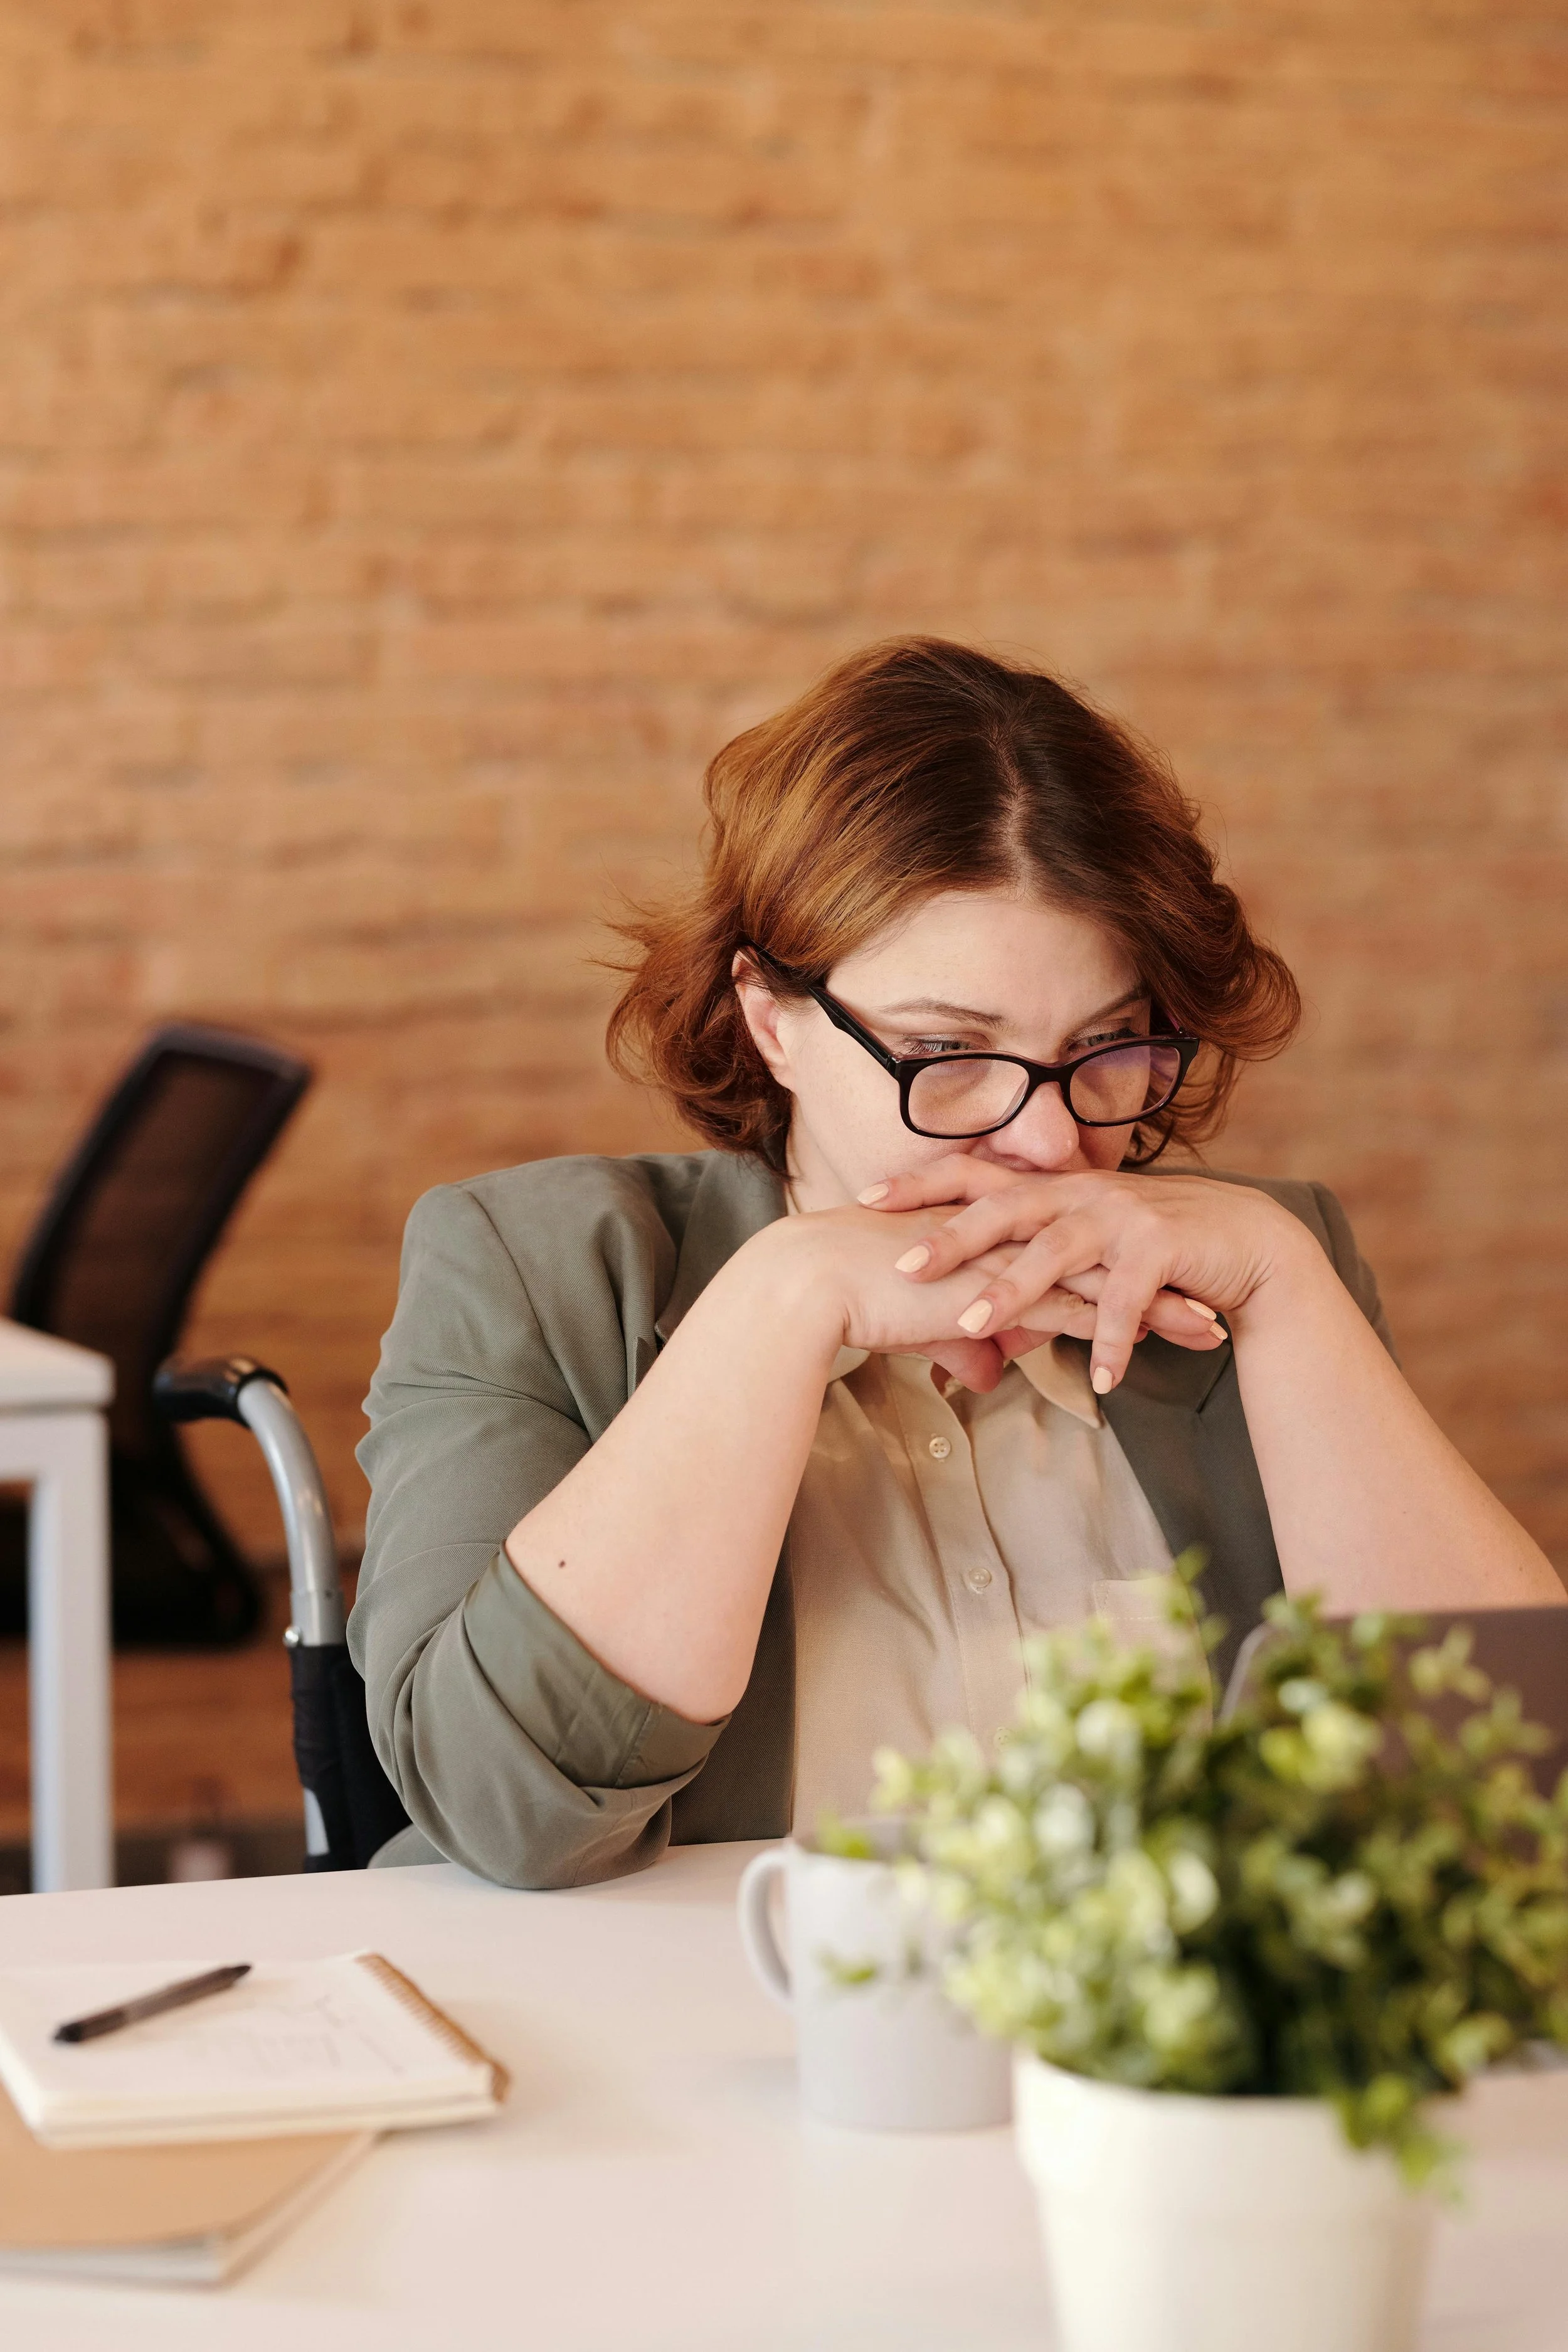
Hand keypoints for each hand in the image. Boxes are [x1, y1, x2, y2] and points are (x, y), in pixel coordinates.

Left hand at [858, 1156, 1306, 1392]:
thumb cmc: (1151, 1253)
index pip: (974, 1178)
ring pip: (1056, 1251)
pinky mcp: (1163, 1247)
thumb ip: (1025, 1294)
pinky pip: (1129, 1299)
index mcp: (1052, 1191)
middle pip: (1004, 1209)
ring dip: (1013, 1290)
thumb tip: (962, 1340)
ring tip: (970, 1326)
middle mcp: (1081, 1194)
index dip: (921, 1185)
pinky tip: (1101, 1380)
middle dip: (951, 1237)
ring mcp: (1122, 1217)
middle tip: (901, 1265)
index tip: (865, 1199)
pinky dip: (1114, 1339)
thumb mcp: (1082, 1266)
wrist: (1245, 1242)